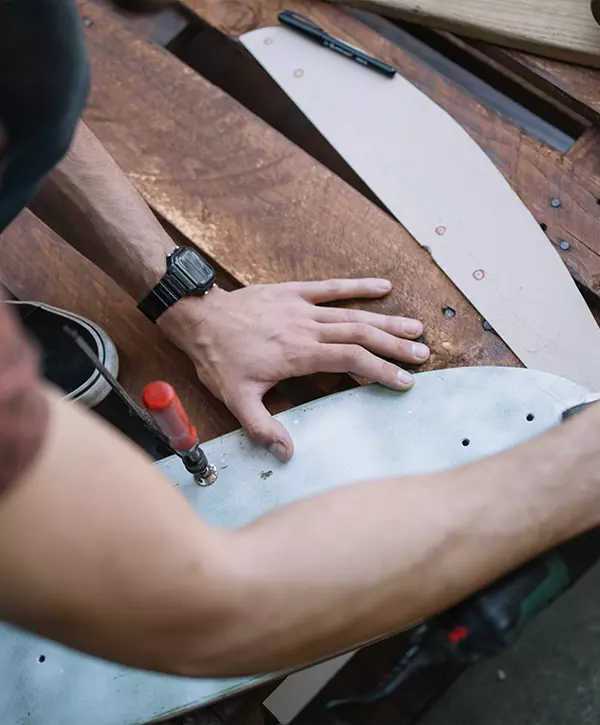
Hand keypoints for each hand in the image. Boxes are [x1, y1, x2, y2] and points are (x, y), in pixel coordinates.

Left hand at [159, 279, 428, 460]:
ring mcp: (303, 307)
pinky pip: (331, 287)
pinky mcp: (294, 291)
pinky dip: (358, 286)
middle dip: (395, 346)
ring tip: (416, 327)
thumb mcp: (235, 399)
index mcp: (299, 355)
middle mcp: (308, 329)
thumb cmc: (218, 359)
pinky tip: (383, 285)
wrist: (199, 318)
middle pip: (361, 335)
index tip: (404, 381)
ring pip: (353, 313)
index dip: (381, 370)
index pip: (351, 361)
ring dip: (386, 320)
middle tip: (422, 355)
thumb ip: (262, 427)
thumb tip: (286, 454)